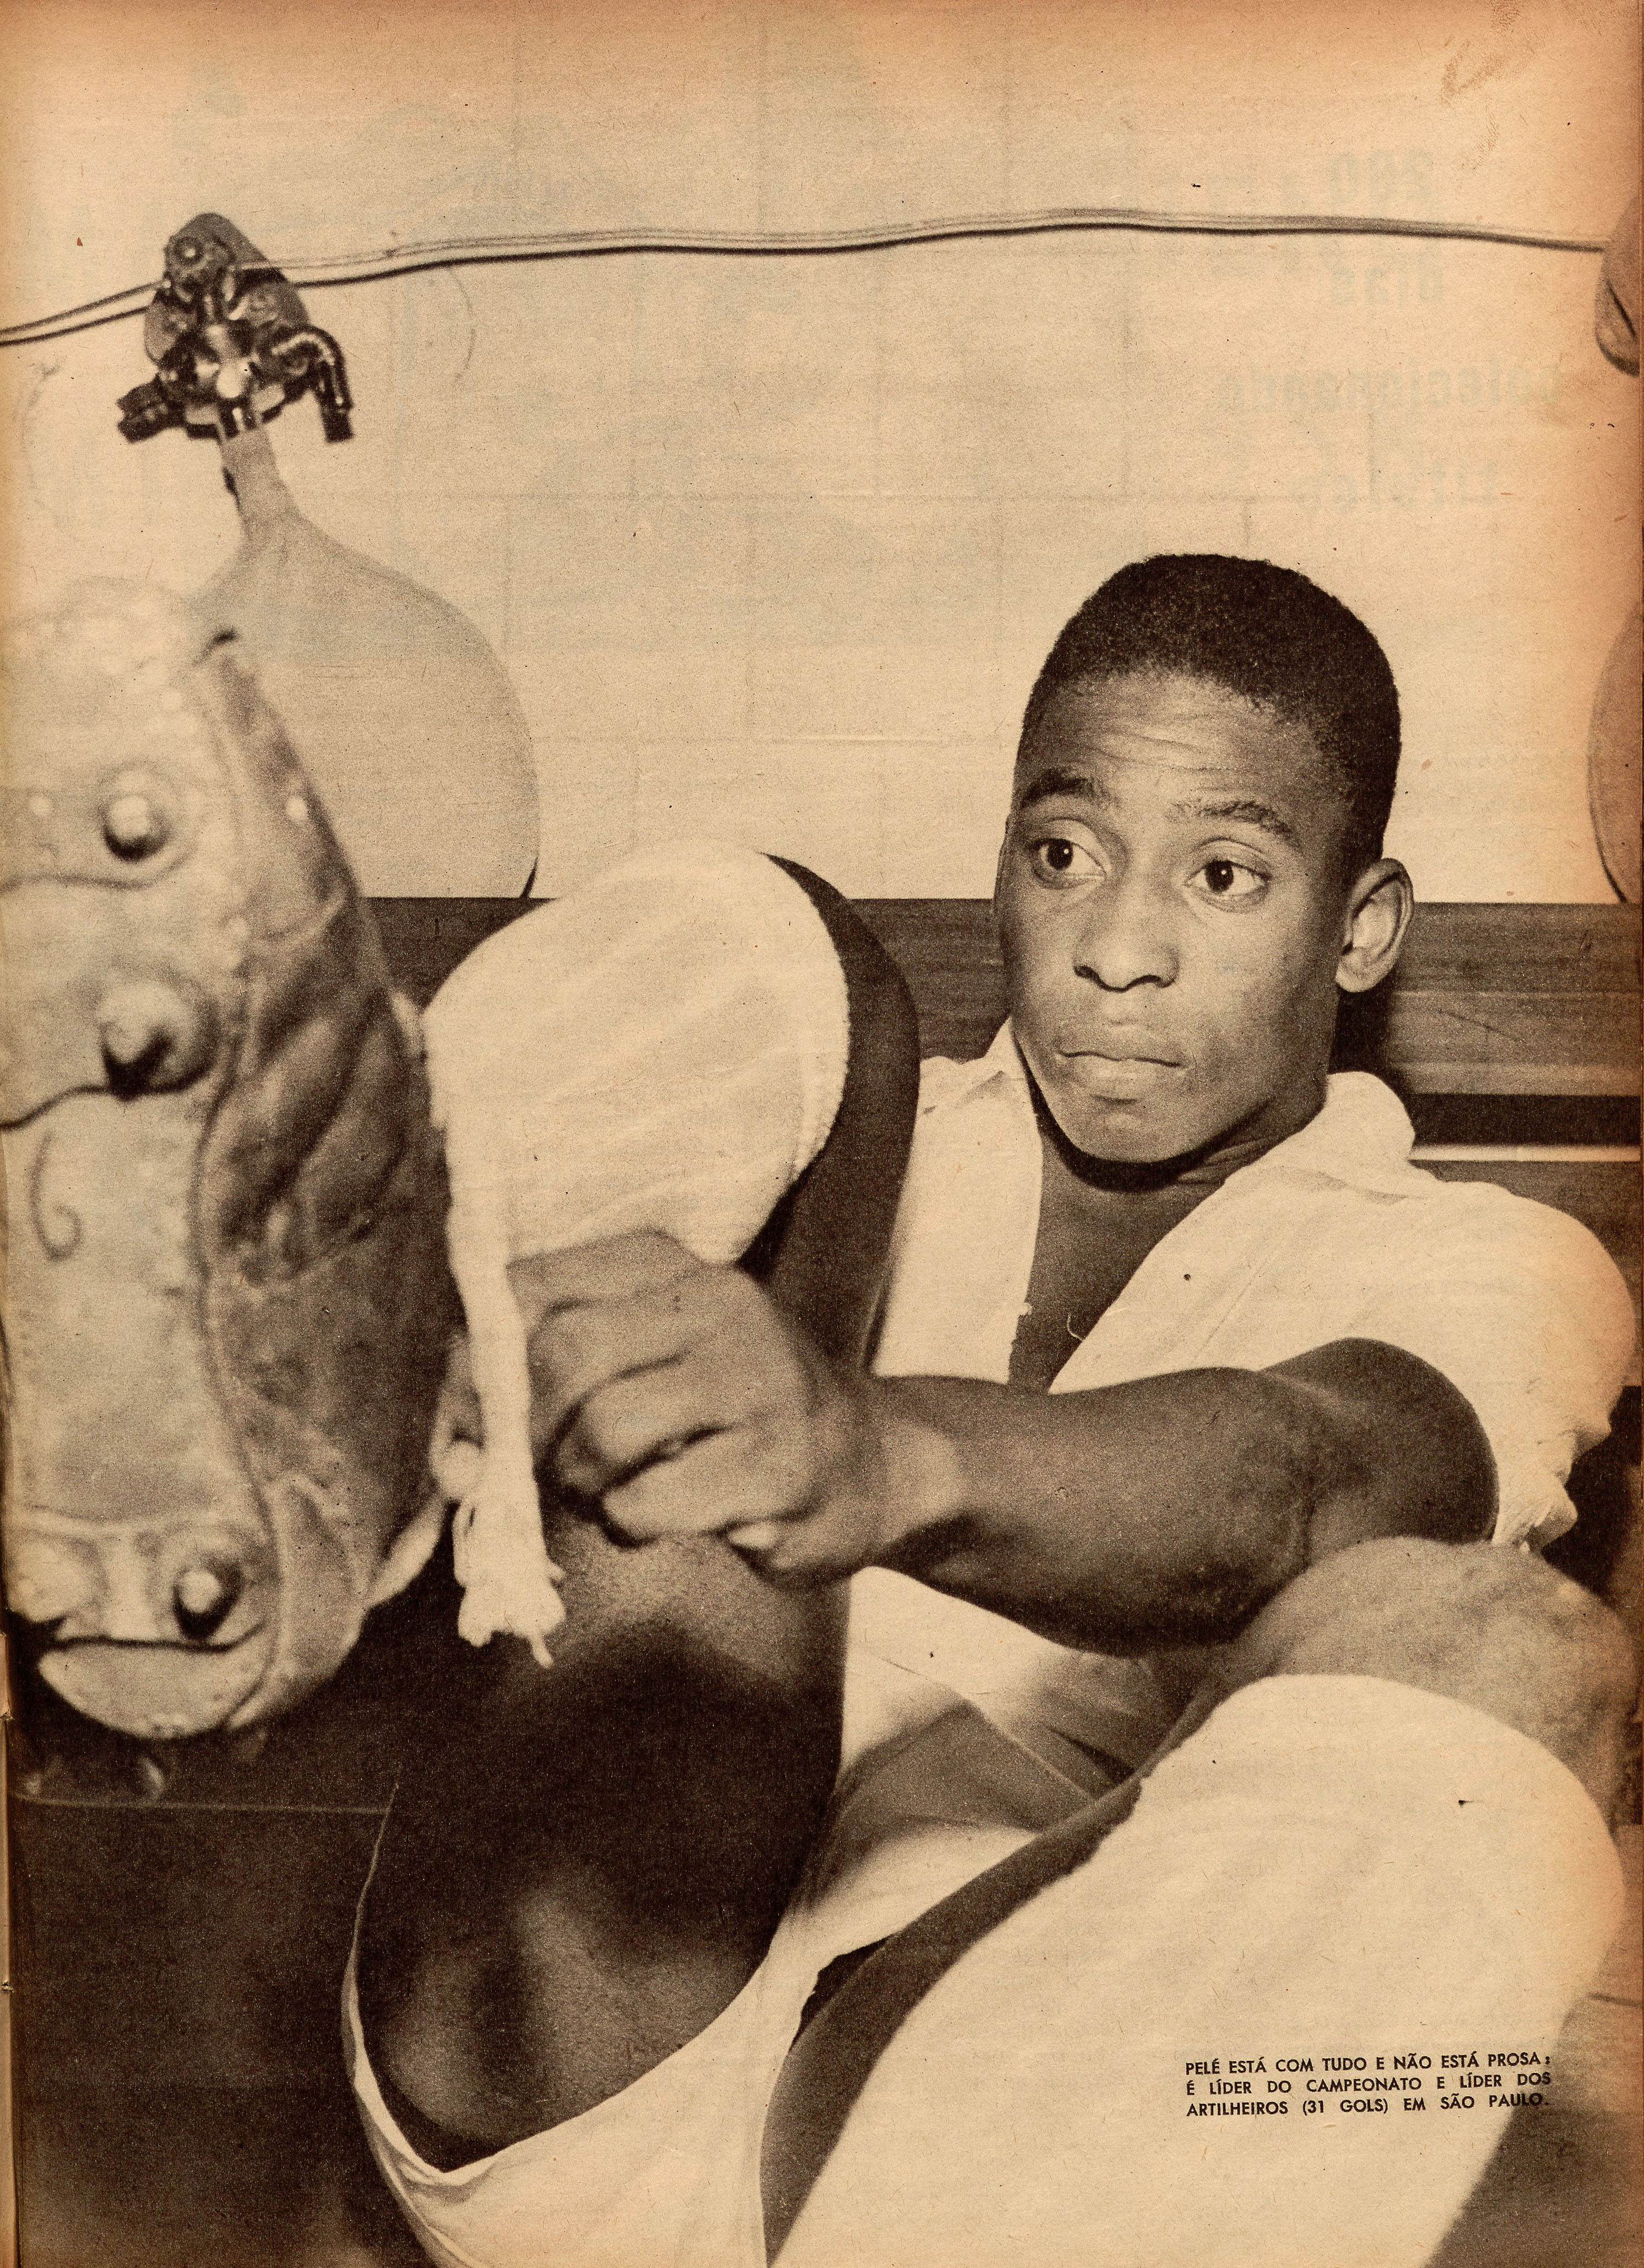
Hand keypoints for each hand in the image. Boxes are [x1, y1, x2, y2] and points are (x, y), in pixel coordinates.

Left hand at [437, 1231, 902, 1583]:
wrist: (870, 1461)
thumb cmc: (728, 1415)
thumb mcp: (647, 1361)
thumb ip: (547, 1381)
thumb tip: (452, 1456)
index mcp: (669, 1264)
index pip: (527, 1289)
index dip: (473, 1365)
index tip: (467, 1422)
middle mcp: (720, 1303)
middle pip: (563, 1354)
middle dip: (527, 1432)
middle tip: (545, 1472)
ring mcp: (759, 1381)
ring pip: (603, 1429)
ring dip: (578, 1483)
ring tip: (605, 1493)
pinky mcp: (778, 1465)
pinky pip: (649, 1502)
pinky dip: (626, 1524)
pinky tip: (653, 1518)